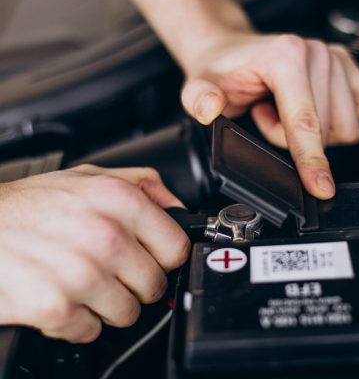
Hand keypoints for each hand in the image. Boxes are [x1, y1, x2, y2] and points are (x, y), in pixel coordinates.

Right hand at [0, 165, 188, 342]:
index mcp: (121, 201)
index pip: (177, 248)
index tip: (153, 258)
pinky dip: (79, 320)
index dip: (166, 257)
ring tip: (84, 280)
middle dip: (137, 282)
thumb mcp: (91, 176)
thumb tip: (177, 208)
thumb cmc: (34, 203)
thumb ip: (143, 185)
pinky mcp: (57, 309)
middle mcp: (106, 237)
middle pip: (155, 286)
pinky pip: (91, 330)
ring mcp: (83, 276)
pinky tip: (62, 293)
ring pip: (128, 313)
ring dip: (109, 303)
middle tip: (112, 269)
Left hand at [181, 33, 358, 199]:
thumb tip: (211, 108)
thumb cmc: (219, 71)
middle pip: (324, 131)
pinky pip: (358, 114)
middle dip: (291, 138)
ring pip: (342, 127)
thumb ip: (199, 99)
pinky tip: (302, 108)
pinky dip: (330, 122)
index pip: (305, 122)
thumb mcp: (197, 87)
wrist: (230, 51)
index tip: (321, 187)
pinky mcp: (347, 67)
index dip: (311, 160)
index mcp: (285, 57)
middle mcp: (317, 53)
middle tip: (264, 116)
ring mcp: (335, 58)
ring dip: (310, 131)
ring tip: (279, 110)